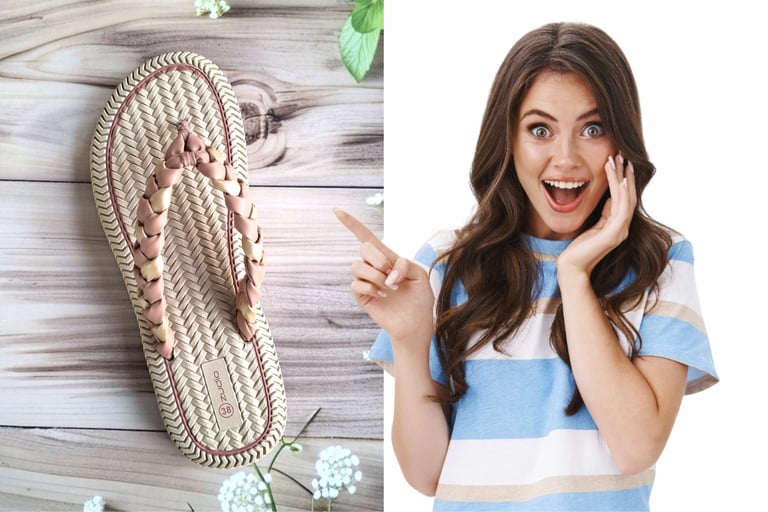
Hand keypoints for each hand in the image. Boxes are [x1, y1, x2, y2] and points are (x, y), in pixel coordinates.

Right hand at [334, 209, 434, 344]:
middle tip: (392, 275)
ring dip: (376, 276)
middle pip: (364, 248)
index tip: (337, 211)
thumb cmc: (420, 300)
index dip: (352, 224)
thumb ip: (405, 264)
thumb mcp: (420, 275)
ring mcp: (367, 282)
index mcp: (388, 258)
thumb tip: (387, 272)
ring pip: (358, 266)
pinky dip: (371, 288)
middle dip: (379, 259)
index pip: (367, 237)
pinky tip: (383, 296)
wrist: (416, 324)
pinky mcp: (362, 297)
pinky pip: (356, 284)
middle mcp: (374, 267)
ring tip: (390, 289)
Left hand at [557, 153, 636, 276]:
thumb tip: (610, 197)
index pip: (625, 197)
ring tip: (618, 160)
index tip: (620, 161)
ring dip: (622, 177)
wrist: (572, 268)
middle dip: (626, 173)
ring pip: (625, 198)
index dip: (624, 178)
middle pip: (629, 195)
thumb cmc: (578, 248)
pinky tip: (620, 180)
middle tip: (622, 154)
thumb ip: (604, 213)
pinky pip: (621, 209)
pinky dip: (621, 193)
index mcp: (618, 225)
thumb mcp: (593, 225)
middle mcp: (623, 227)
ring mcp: (620, 231)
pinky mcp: (613, 234)